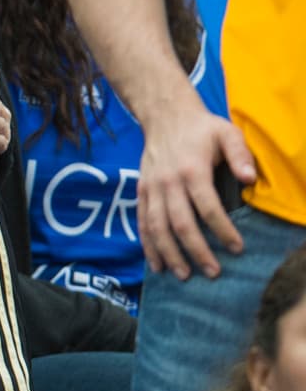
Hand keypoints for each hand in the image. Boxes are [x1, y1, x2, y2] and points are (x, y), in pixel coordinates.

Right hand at [137, 103, 257, 279]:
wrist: (164, 115)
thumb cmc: (201, 127)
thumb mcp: (227, 132)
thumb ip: (240, 154)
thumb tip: (249, 178)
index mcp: (192, 169)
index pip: (208, 207)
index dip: (223, 230)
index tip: (237, 248)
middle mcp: (168, 181)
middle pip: (181, 223)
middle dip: (197, 250)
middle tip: (213, 272)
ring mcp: (151, 187)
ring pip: (157, 226)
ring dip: (169, 253)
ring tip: (184, 274)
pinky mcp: (141, 190)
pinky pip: (142, 220)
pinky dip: (148, 244)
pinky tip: (156, 263)